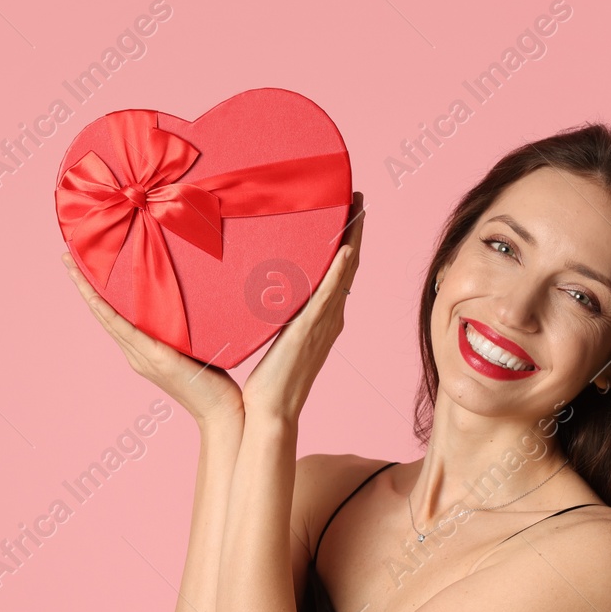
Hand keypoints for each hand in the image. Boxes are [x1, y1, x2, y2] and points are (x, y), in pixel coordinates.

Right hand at [62, 252, 243, 425]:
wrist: (222, 413)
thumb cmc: (214, 382)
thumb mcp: (195, 348)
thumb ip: (184, 330)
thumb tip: (189, 300)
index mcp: (143, 351)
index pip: (114, 316)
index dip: (96, 292)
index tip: (84, 267)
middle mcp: (137, 354)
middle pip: (103, 314)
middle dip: (83, 285)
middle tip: (67, 258)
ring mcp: (144, 358)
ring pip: (109, 319)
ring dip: (88, 293)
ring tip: (73, 268)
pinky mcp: (158, 360)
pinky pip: (127, 332)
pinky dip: (109, 314)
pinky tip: (96, 298)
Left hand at [241, 192, 365, 424]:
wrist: (269, 413)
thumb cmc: (266, 384)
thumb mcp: (270, 338)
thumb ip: (269, 315)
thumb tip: (254, 295)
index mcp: (320, 321)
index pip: (337, 275)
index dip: (344, 244)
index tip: (344, 215)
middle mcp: (329, 319)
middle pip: (348, 267)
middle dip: (354, 232)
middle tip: (356, 198)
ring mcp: (323, 325)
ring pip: (344, 274)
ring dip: (353, 240)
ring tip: (356, 207)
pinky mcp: (310, 331)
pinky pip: (330, 296)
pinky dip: (339, 273)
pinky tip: (346, 249)